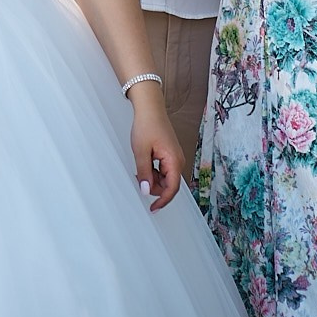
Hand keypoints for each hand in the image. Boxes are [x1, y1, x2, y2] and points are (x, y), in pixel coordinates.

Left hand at [128, 92, 183, 211]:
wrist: (150, 108)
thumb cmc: (147, 126)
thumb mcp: (141, 151)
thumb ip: (144, 172)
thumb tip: (145, 191)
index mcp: (174, 161)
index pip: (172, 188)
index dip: (162, 200)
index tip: (152, 208)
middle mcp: (178, 161)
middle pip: (168, 185)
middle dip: (153, 186)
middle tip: (138, 177)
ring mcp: (174, 157)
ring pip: (164, 178)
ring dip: (152, 178)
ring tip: (139, 168)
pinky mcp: (169, 154)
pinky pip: (163, 170)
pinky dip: (153, 171)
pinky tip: (143, 164)